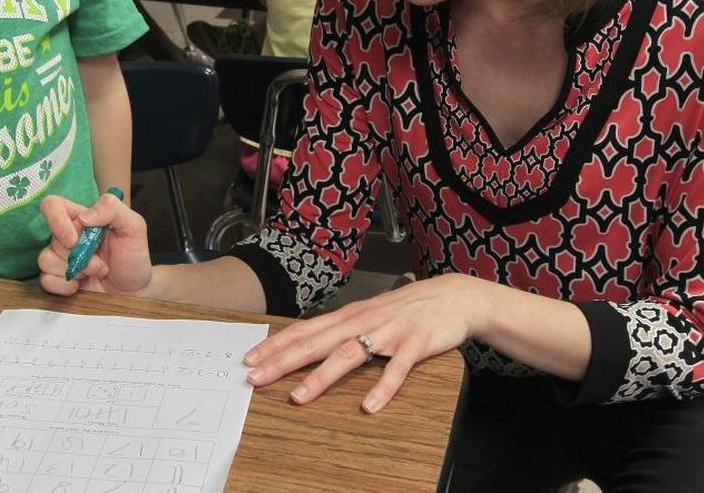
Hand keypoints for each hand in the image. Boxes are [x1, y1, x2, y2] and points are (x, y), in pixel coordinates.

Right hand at [38, 191, 151, 296]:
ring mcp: (61, 258)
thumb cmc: (134, 255)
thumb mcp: (134, 226)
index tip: (73, 239)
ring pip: (45, 260)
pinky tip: (81, 286)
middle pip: (52, 239)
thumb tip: (84, 217)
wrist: (135, 290)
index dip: (56, 220)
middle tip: (100, 263)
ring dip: (74, 271)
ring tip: (95, 273)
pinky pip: (46, 280)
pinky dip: (64, 286)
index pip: (53, 205)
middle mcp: (68, 235)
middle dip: (78, 255)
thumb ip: (113, 209)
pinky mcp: (58, 280)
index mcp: (82, 218)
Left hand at [243, 274, 484, 412]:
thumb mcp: (368, 314)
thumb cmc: (406, 309)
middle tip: (256, 377)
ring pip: (350, 354)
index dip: (277, 345)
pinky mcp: (415, 344)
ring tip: (300, 396)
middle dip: (284, 360)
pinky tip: (369, 406)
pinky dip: (383, 387)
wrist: (453, 296)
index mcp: (349, 316)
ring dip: (323, 376)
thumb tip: (309, 343)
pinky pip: (397, 369)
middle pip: (318, 342)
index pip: (305, 330)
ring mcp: (389, 332)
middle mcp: (363, 321)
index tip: (250, 359)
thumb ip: (342, 329)